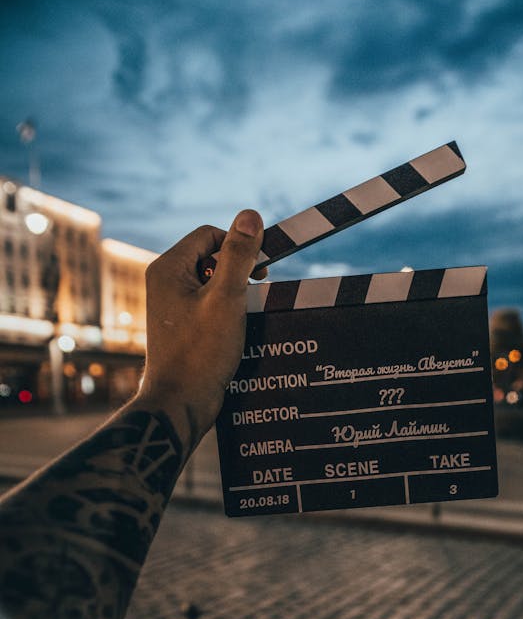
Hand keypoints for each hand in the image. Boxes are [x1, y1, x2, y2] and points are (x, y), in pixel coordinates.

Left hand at [135, 210, 265, 451]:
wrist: (180, 403)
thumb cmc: (201, 352)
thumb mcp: (227, 298)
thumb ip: (238, 255)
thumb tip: (250, 215)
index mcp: (168, 268)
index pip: (209, 234)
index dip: (239, 245)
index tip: (263, 268)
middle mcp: (163, 282)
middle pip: (209, 256)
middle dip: (238, 269)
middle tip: (259, 288)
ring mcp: (170, 306)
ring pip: (210, 281)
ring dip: (235, 291)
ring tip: (247, 313)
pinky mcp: (180, 326)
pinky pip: (207, 303)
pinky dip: (226, 309)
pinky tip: (238, 329)